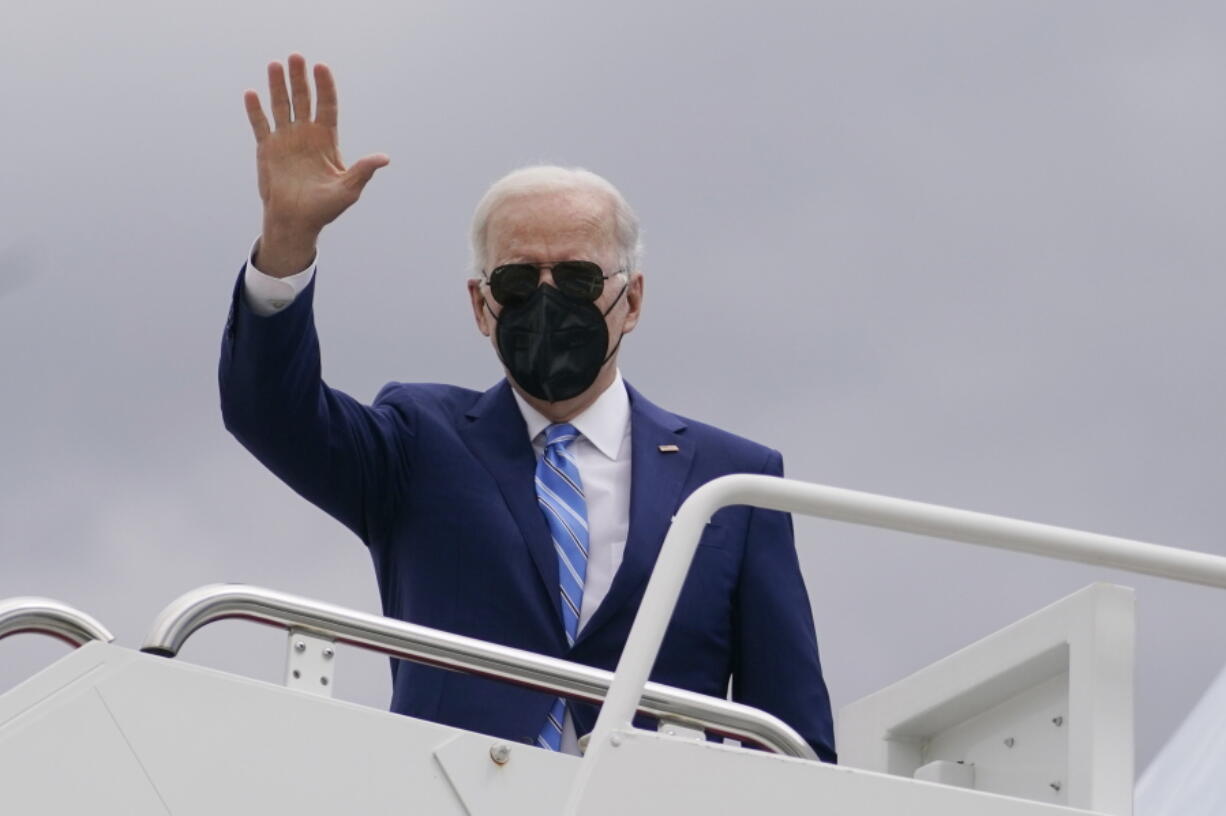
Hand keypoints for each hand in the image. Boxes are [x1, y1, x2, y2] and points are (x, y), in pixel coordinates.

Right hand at [244, 54, 388, 276]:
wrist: (296, 221)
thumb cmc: (325, 208)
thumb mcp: (348, 189)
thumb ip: (363, 170)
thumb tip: (384, 158)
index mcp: (326, 140)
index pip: (327, 106)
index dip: (325, 87)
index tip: (321, 67)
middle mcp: (306, 134)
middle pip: (303, 99)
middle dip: (300, 79)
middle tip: (296, 57)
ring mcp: (286, 139)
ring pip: (281, 106)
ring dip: (278, 86)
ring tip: (275, 65)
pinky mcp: (267, 149)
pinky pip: (260, 125)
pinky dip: (256, 110)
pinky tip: (252, 93)